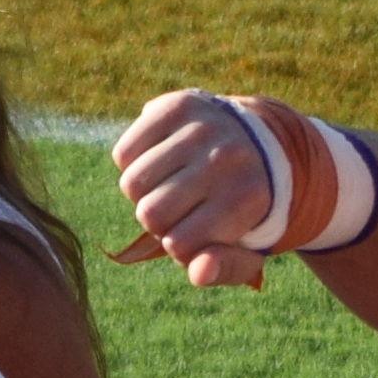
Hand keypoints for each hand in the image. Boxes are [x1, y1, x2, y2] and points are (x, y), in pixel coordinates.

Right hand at [109, 86, 299, 289]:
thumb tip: (198, 271)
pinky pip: (123, 153)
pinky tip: (157, 161)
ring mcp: (201, 128)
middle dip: (158, 221)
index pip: (178, 245)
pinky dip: (131, 164)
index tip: (199, 231)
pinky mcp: (176, 105)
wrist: (254, 141)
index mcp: (248, 197)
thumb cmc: (240, 205)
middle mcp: (226, 158)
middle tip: (180, 208)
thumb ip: (225, 269)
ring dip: (142, 194)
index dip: (179, 246)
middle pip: (149, 214)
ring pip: (131, 184)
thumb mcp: (246, 245)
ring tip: (167, 185)